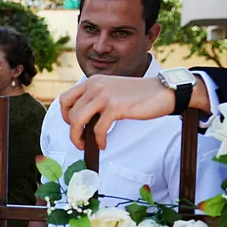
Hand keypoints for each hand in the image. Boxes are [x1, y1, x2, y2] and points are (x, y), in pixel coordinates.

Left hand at [59, 76, 175, 150]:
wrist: (162, 91)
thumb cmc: (138, 95)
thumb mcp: (111, 90)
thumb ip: (95, 99)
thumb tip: (81, 120)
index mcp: (92, 81)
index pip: (65, 99)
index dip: (64, 115)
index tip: (73, 126)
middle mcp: (95, 86)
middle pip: (70, 113)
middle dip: (71, 131)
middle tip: (80, 140)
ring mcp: (104, 95)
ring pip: (77, 121)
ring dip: (78, 137)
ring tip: (85, 144)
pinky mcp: (115, 107)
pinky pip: (98, 129)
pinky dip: (99, 140)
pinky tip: (104, 143)